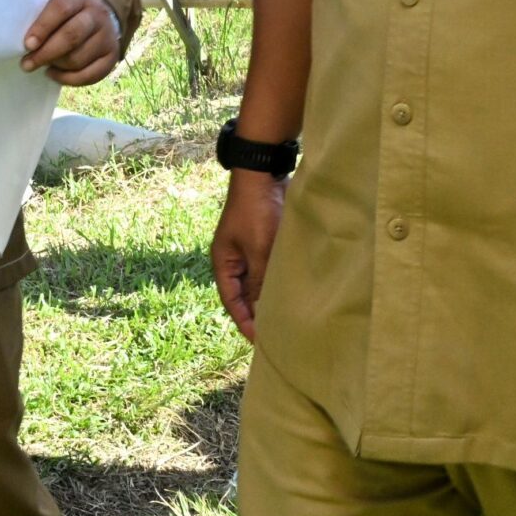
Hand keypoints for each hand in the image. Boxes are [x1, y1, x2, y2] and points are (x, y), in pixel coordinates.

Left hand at [21, 0, 119, 84]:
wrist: (98, 17)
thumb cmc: (67, 14)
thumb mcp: (56, 5)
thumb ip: (41, 19)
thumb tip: (26, 45)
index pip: (61, 8)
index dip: (42, 27)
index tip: (27, 45)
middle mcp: (98, 15)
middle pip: (72, 36)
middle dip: (46, 53)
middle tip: (27, 64)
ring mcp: (108, 37)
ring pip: (78, 59)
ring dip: (55, 65)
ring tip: (42, 65)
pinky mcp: (112, 58)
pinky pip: (89, 75)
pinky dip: (67, 79)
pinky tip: (53, 74)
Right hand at [211, 169, 287, 341]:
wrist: (264, 173)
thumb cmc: (256, 210)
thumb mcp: (258, 249)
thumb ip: (259, 280)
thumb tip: (263, 311)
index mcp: (223, 263)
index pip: (232, 301)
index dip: (244, 321)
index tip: (259, 341)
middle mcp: (234, 260)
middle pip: (244, 294)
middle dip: (257, 314)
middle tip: (275, 335)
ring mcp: (250, 250)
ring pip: (259, 282)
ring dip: (269, 297)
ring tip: (285, 319)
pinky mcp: (265, 242)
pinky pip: (270, 269)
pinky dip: (278, 281)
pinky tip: (292, 292)